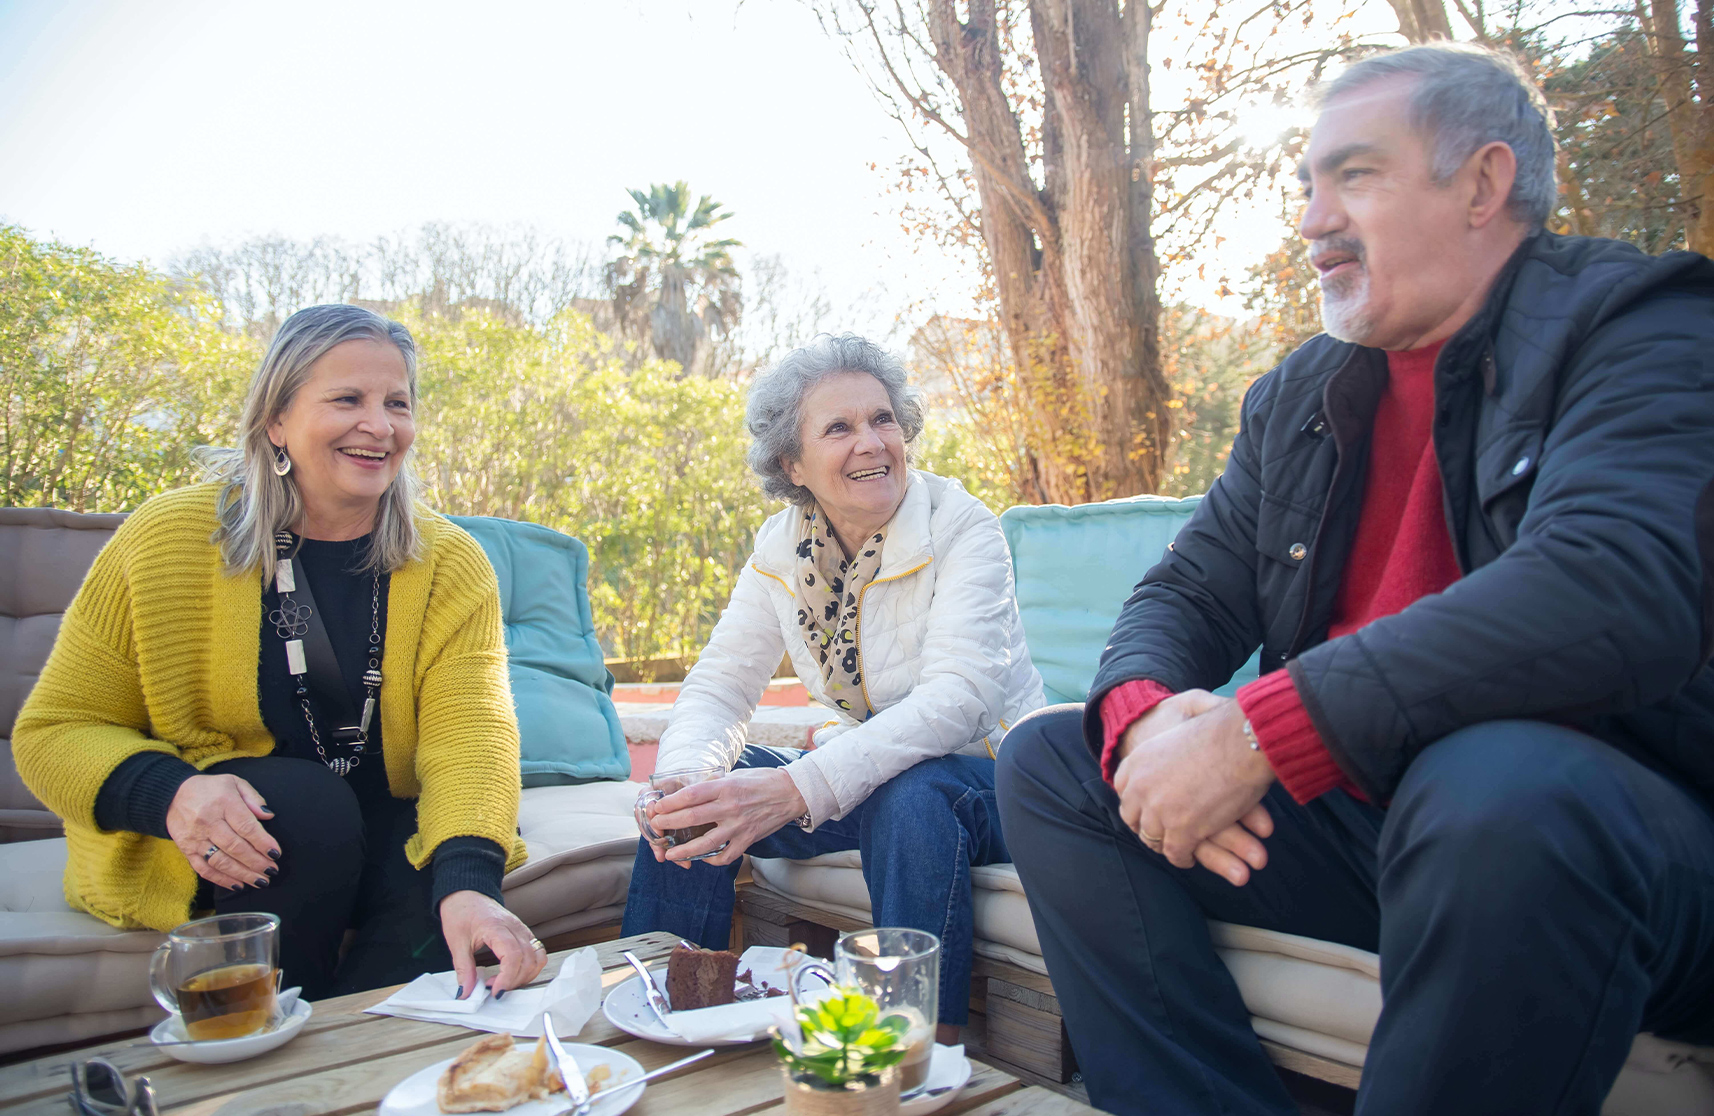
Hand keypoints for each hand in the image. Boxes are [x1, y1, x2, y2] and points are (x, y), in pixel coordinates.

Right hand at [166, 774, 279, 890]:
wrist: (172, 794)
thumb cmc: (210, 788)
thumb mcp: (234, 782)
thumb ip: (253, 797)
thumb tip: (269, 816)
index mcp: (223, 803)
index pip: (246, 826)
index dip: (262, 842)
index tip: (276, 853)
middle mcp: (208, 822)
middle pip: (235, 847)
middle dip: (256, 862)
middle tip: (272, 871)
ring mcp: (195, 838)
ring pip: (220, 861)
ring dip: (242, 874)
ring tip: (260, 881)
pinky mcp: (186, 849)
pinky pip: (203, 868)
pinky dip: (221, 879)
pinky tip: (238, 885)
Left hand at [439, 891, 545, 998]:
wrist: (466, 893)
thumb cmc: (461, 912)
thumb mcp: (456, 942)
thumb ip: (464, 968)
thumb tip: (466, 992)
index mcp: (497, 927)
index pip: (513, 956)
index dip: (507, 978)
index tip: (495, 992)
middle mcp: (515, 927)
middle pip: (528, 959)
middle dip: (514, 981)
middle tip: (495, 989)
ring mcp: (522, 929)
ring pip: (538, 957)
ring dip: (525, 976)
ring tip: (504, 983)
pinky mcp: (524, 933)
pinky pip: (537, 952)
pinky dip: (530, 967)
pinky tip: (513, 973)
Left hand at [648, 767, 807, 867]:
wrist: (792, 793)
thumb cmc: (762, 780)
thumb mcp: (736, 775)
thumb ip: (714, 783)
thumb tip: (691, 789)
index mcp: (725, 787)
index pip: (690, 795)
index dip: (670, 802)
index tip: (657, 807)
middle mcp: (730, 806)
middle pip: (692, 817)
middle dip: (669, 823)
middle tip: (655, 827)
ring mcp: (739, 825)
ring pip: (705, 843)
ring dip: (684, 850)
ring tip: (669, 854)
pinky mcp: (748, 839)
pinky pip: (726, 855)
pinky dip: (712, 860)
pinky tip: (703, 858)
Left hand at [1113, 695, 1275, 870]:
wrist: (1242, 741)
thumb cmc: (1222, 728)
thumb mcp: (1179, 723)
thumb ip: (1168, 735)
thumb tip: (1180, 729)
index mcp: (1137, 760)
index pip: (1123, 789)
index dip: (1138, 800)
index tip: (1151, 806)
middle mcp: (1140, 787)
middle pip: (1133, 818)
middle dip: (1147, 826)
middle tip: (1163, 832)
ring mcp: (1159, 812)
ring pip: (1153, 839)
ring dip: (1165, 845)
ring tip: (1178, 847)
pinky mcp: (1182, 832)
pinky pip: (1175, 854)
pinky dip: (1183, 858)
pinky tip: (1190, 857)